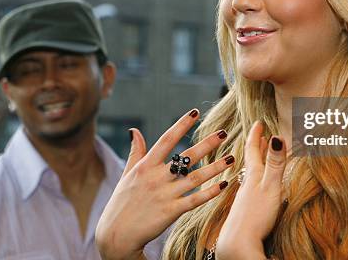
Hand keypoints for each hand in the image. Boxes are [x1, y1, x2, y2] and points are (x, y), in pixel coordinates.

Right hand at [95, 109, 234, 259]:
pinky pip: (195, 200)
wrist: (115, 235)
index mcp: (145, 166)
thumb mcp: (127, 174)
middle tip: (224, 132)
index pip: (166, 140)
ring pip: (195, 177)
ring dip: (215, 167)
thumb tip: (134, 130)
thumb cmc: (122, 203)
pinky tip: (224, 184)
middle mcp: (156, 177)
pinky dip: (210, 192)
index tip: (195, 112)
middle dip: (207, 144)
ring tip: (231, 157)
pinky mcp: (170, 212)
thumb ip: (135, 152)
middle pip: (186, 157)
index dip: (181, 125)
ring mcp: (164, 195)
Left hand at [215, 121, 286, 259]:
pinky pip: (250, 190)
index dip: (256, 135)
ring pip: (250, 175)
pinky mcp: (245, 212)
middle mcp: (246, 184)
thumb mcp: (270, 186)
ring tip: (260, 157)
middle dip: (257, 147)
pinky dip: (255, 181)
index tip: (258, 122)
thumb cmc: (255, 215)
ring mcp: (244, 198)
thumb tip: (278, 137)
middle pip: (252, 161)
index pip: (253, 150)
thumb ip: (275, 164)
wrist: (237, 243)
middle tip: (260, 135)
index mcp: (253, 175)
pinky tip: (254, 189)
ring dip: (256, 164)